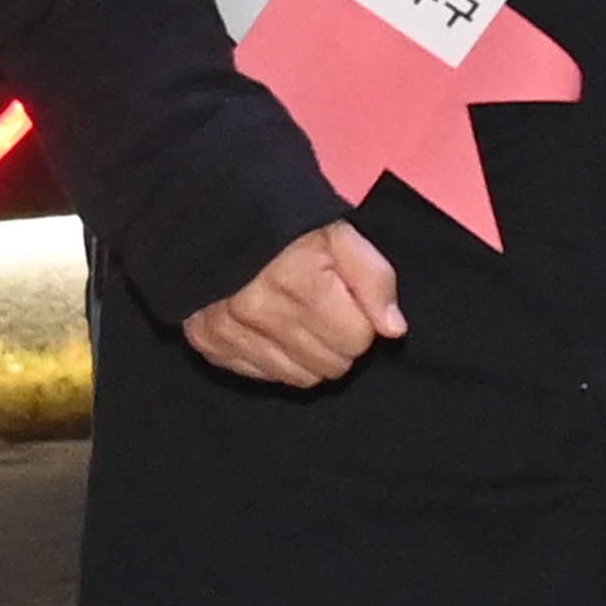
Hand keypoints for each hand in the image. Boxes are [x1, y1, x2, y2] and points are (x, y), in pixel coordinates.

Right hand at [182, 220, 404, 387]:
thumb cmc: (289, 235)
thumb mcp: (341, 237)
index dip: (360, 319)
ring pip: (304, 378)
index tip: (346, 299)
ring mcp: (233, 334)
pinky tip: (276, 332)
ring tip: (301, 320)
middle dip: (339, 340)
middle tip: (325, 311)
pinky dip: (279, 361)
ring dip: (312, 355)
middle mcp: (259, 313)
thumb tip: (393, 330)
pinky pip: (269, 378)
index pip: (358, 338)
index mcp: (296, 280)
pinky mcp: (213, 346)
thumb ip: (375, 278)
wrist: (218, 226)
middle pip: (333, 365)